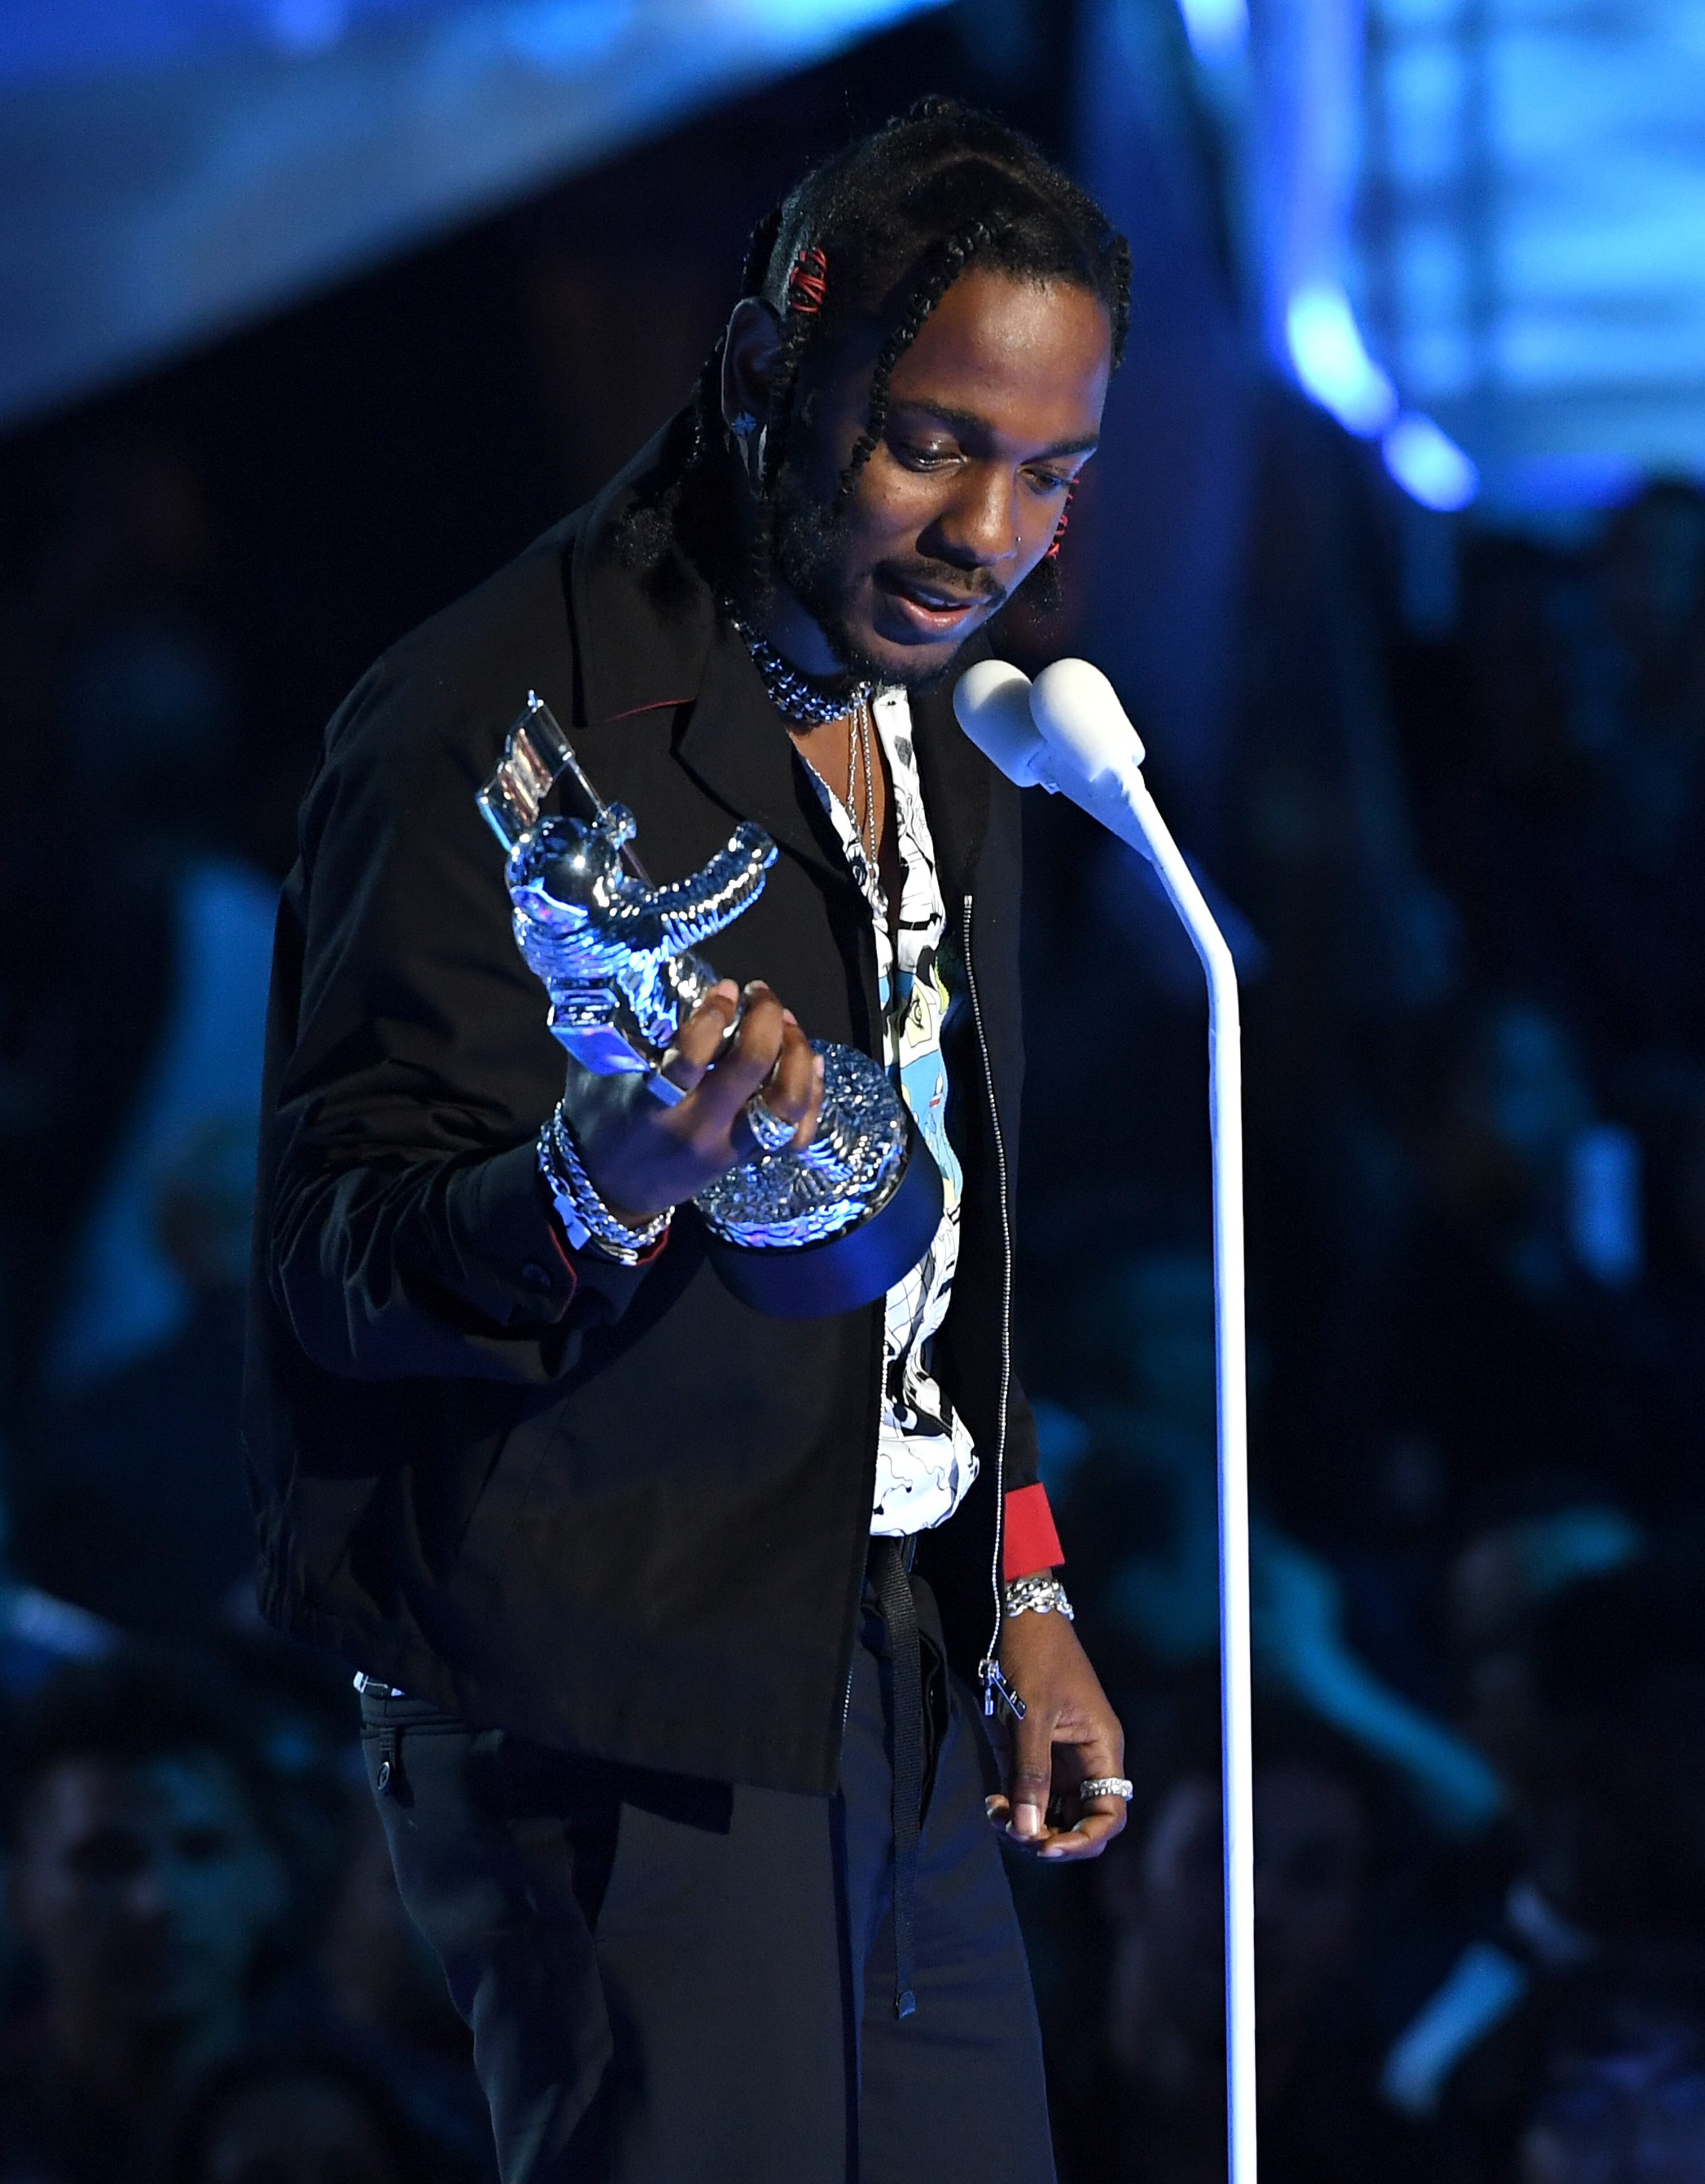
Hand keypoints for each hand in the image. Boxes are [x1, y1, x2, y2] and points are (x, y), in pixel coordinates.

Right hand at [568, 979, 823, 1221]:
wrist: (612, 1192)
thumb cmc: (600, 1121)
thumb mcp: (597, 1072)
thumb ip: (620, 1029)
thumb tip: (646, 974)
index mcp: (653, 1106)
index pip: (691, 1058)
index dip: (715, 1014)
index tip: (725, 989)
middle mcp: (697, 1128)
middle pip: (753, 1067)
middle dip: (766, 1018)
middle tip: (760, 995)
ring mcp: (729, 1148)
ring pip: (786, 1104)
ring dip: (797, 1054)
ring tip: (787, 1025)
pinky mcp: (747, 1160)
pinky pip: (797, 1133)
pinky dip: (813, 1095)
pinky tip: (810, 1062)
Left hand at [985, 1605, 1125, 1859]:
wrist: (1019, 1616)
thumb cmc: (1036, 1657)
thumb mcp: (1032, 1715)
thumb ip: (1030, 1773)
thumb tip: (1028, 1832)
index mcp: (1101, 1750)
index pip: (1109, 1813)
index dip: (1085, 1840)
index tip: (1049, 1848)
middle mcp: (1084, 1762)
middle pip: (1079, 1823)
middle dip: (1049, 1838)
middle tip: (1015, 1832)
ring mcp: (1057, 1760)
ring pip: (1051, 1815)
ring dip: (1026, 1826)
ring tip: (996, 1816)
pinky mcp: (1029, 1754)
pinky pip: (1027, 1797)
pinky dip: (1011, 1809)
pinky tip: (992, 1806)